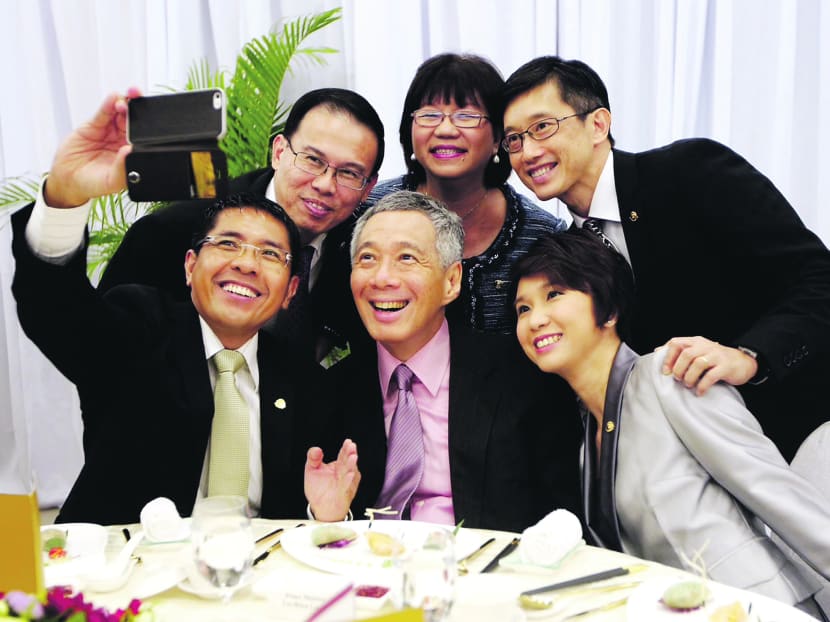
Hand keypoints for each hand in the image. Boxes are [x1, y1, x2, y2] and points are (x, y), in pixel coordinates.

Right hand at [44, 87, 140, 207]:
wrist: (68, 180)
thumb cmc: (93, 183)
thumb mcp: (111, 182)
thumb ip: (122, 168)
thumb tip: (129, 152)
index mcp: (132, 153)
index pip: (143, 136)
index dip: (148, 126)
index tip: (151, 119)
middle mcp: (123, 140)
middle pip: (133, 120)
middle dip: (137, 110)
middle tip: (138, 104)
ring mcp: (109, 131)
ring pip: (120, 113)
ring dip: (124, 104)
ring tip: (123, 103)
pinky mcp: (94, 125)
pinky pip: (104, 113)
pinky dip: (108, 105)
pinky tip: (113, 99)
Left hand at [304, 439, 359, 521]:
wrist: (321, 508)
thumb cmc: (319, 490)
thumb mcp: (312, 470)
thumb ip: (313, 458)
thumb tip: (316, 449)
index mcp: (338, 466)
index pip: (343, 455)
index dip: (346, 449)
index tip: (348, 442)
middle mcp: (344, 474)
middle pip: (348, 462)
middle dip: (350, 454)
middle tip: (352, 447)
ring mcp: (346, 484)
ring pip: (349, 473)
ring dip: (351, 465)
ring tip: (353, 457)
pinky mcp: (344, 494)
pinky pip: (346, 487)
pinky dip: (348, 481)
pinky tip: (349, 475)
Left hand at [660, 336, 758, 395]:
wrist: (743, 362)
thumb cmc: (716, 359)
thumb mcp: (698, 351)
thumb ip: (681, 351)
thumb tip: (658, 351)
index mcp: (696, 341)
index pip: (676, 343)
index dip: (668, 357)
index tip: (665, 371)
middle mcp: (706, 346)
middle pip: (686, 354)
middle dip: (678, 369)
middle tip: (678, 379)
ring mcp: (717, 356)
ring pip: (698, 364)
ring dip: (689, 377)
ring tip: (688, 384)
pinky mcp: (726, 367)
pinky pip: (711, 376)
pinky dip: (702, 386)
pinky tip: (699, 392)